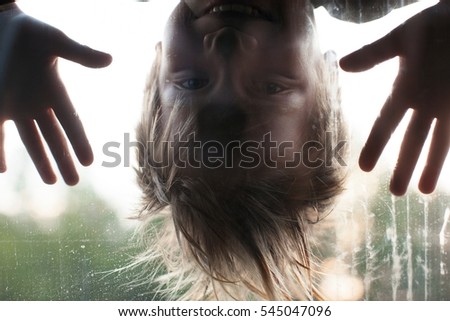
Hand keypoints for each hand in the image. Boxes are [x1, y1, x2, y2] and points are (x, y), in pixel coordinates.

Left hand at [0, 6, 111, 184]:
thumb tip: (110, 59)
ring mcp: (15, 106)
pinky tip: (1, 170)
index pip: (71, 122)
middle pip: (53, 138)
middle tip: (73, 182)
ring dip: (40, 161)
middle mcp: (36, 103)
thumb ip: (79, 53)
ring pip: (30, 141)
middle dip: (63, 160)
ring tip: (51, 181)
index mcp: (54, 91)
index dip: (80, 142)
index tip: (89, 161)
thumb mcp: (54, 41)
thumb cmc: (28, 31)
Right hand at [340, 1, 449, 195]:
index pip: (386, 123)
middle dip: (404, 166)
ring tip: (422, 191)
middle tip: (396, 192)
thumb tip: (341, 64)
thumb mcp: (403, 37)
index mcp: (406, 88)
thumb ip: (374, 53)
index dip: (376, 145)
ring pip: (440, 143)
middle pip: (413, 141)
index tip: (364, 168)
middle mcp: (427, 103)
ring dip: (431, 167)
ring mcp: (449, 105)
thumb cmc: (436, 23)